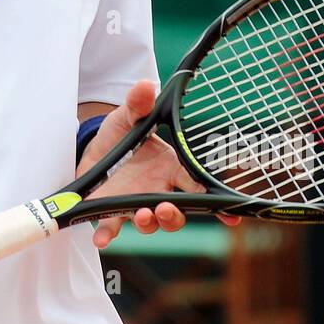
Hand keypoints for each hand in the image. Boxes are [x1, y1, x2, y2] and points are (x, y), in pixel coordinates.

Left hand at [81, 79, 239, 248]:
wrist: (94, 146)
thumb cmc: (121, 133)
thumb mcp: (128, 115)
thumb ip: (138, 104)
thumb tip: (146, 85)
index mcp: (170, 167)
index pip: (197, 185)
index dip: (215, 202)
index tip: (230, 215)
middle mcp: (158, 189)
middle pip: (176, 211)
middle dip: (174, 215)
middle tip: (164, 209)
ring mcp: (136, 202)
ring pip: (152, 223)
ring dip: (149, 223)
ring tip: (141, 215)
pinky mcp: (113, 210)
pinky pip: (113, 226)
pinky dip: (108, 234)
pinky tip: (102, 238)